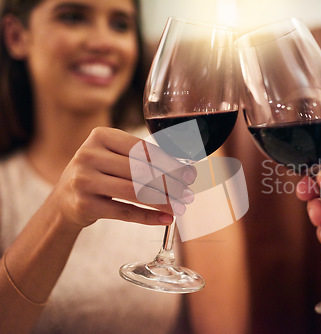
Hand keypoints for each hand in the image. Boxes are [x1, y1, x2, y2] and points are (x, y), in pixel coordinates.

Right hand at [50, 127, 195, 227]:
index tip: (189, 174)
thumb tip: (183, 168)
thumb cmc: (99, 173)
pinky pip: (124, 212)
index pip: (143, 149)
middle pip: (141, 171)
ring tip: (181, 207)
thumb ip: (142, 157)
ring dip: (163, 201)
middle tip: (189, 193)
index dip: (170, 163)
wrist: (64, 199)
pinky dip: (148, 217)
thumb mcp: (113, 156)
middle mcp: (89, 155)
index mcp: (100, 136)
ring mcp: (84, 180)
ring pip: (135, 192)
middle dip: (170, 184)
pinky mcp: (85, 205)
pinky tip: (165, 218)